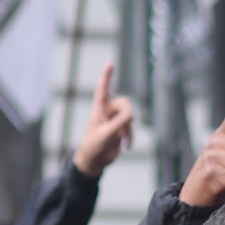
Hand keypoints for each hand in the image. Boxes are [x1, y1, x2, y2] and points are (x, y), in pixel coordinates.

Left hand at [74, 63, 134, 177]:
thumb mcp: (105, 134)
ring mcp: (115, 119)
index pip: (103, 89)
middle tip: (121, 129)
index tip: (110, 63)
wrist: (94, 161)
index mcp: (99, 108)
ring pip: (130, 115)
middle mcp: (108, 111)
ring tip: (120, 139)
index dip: (107, 76)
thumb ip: (118, 123)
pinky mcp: (121, 129)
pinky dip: (130, 136)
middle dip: (127, 115)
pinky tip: (127, 146)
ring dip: (128, 128)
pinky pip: (131, 126)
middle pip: (125, 103)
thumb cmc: (93, 146)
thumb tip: (131, 116)